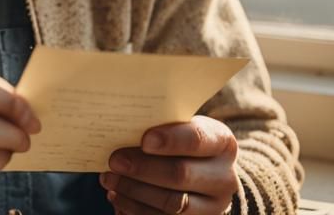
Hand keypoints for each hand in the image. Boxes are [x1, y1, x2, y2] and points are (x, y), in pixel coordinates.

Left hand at [99, 116, 238, 214]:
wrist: (205, 173)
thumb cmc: (183, 140)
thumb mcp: (182, 128)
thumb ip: (162, 126)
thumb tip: (124, 128)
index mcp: (222, 143)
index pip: (197, 140)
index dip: (171, 141)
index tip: (144, 140)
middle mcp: (224, 177)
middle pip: (181, 174)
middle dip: (143, 168)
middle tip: (114, 161)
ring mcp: (213, 206)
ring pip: (171, 203)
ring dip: (134, 191)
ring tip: (109, 179)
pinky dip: (136, 209)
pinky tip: (117, 197)